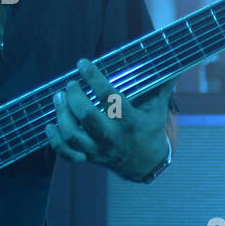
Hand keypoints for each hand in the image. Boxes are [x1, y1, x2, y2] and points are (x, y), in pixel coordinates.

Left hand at [45, 58, 174, 179]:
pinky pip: (67, 154)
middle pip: (87, 117)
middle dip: (74, 98)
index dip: (94, 79)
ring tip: (58, 98)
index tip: (82, 63)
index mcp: (131, 122)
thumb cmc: (150, 128)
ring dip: (61, 115)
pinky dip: (55, 141)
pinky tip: (50, 125)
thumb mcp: (158, 107)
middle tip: (70, 84)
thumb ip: (162, 84)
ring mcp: (99, 150)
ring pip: (73, 136)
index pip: (111, 98)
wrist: (145, 164)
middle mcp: (113, 137)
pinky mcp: (89, 158)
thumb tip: (174, 61)